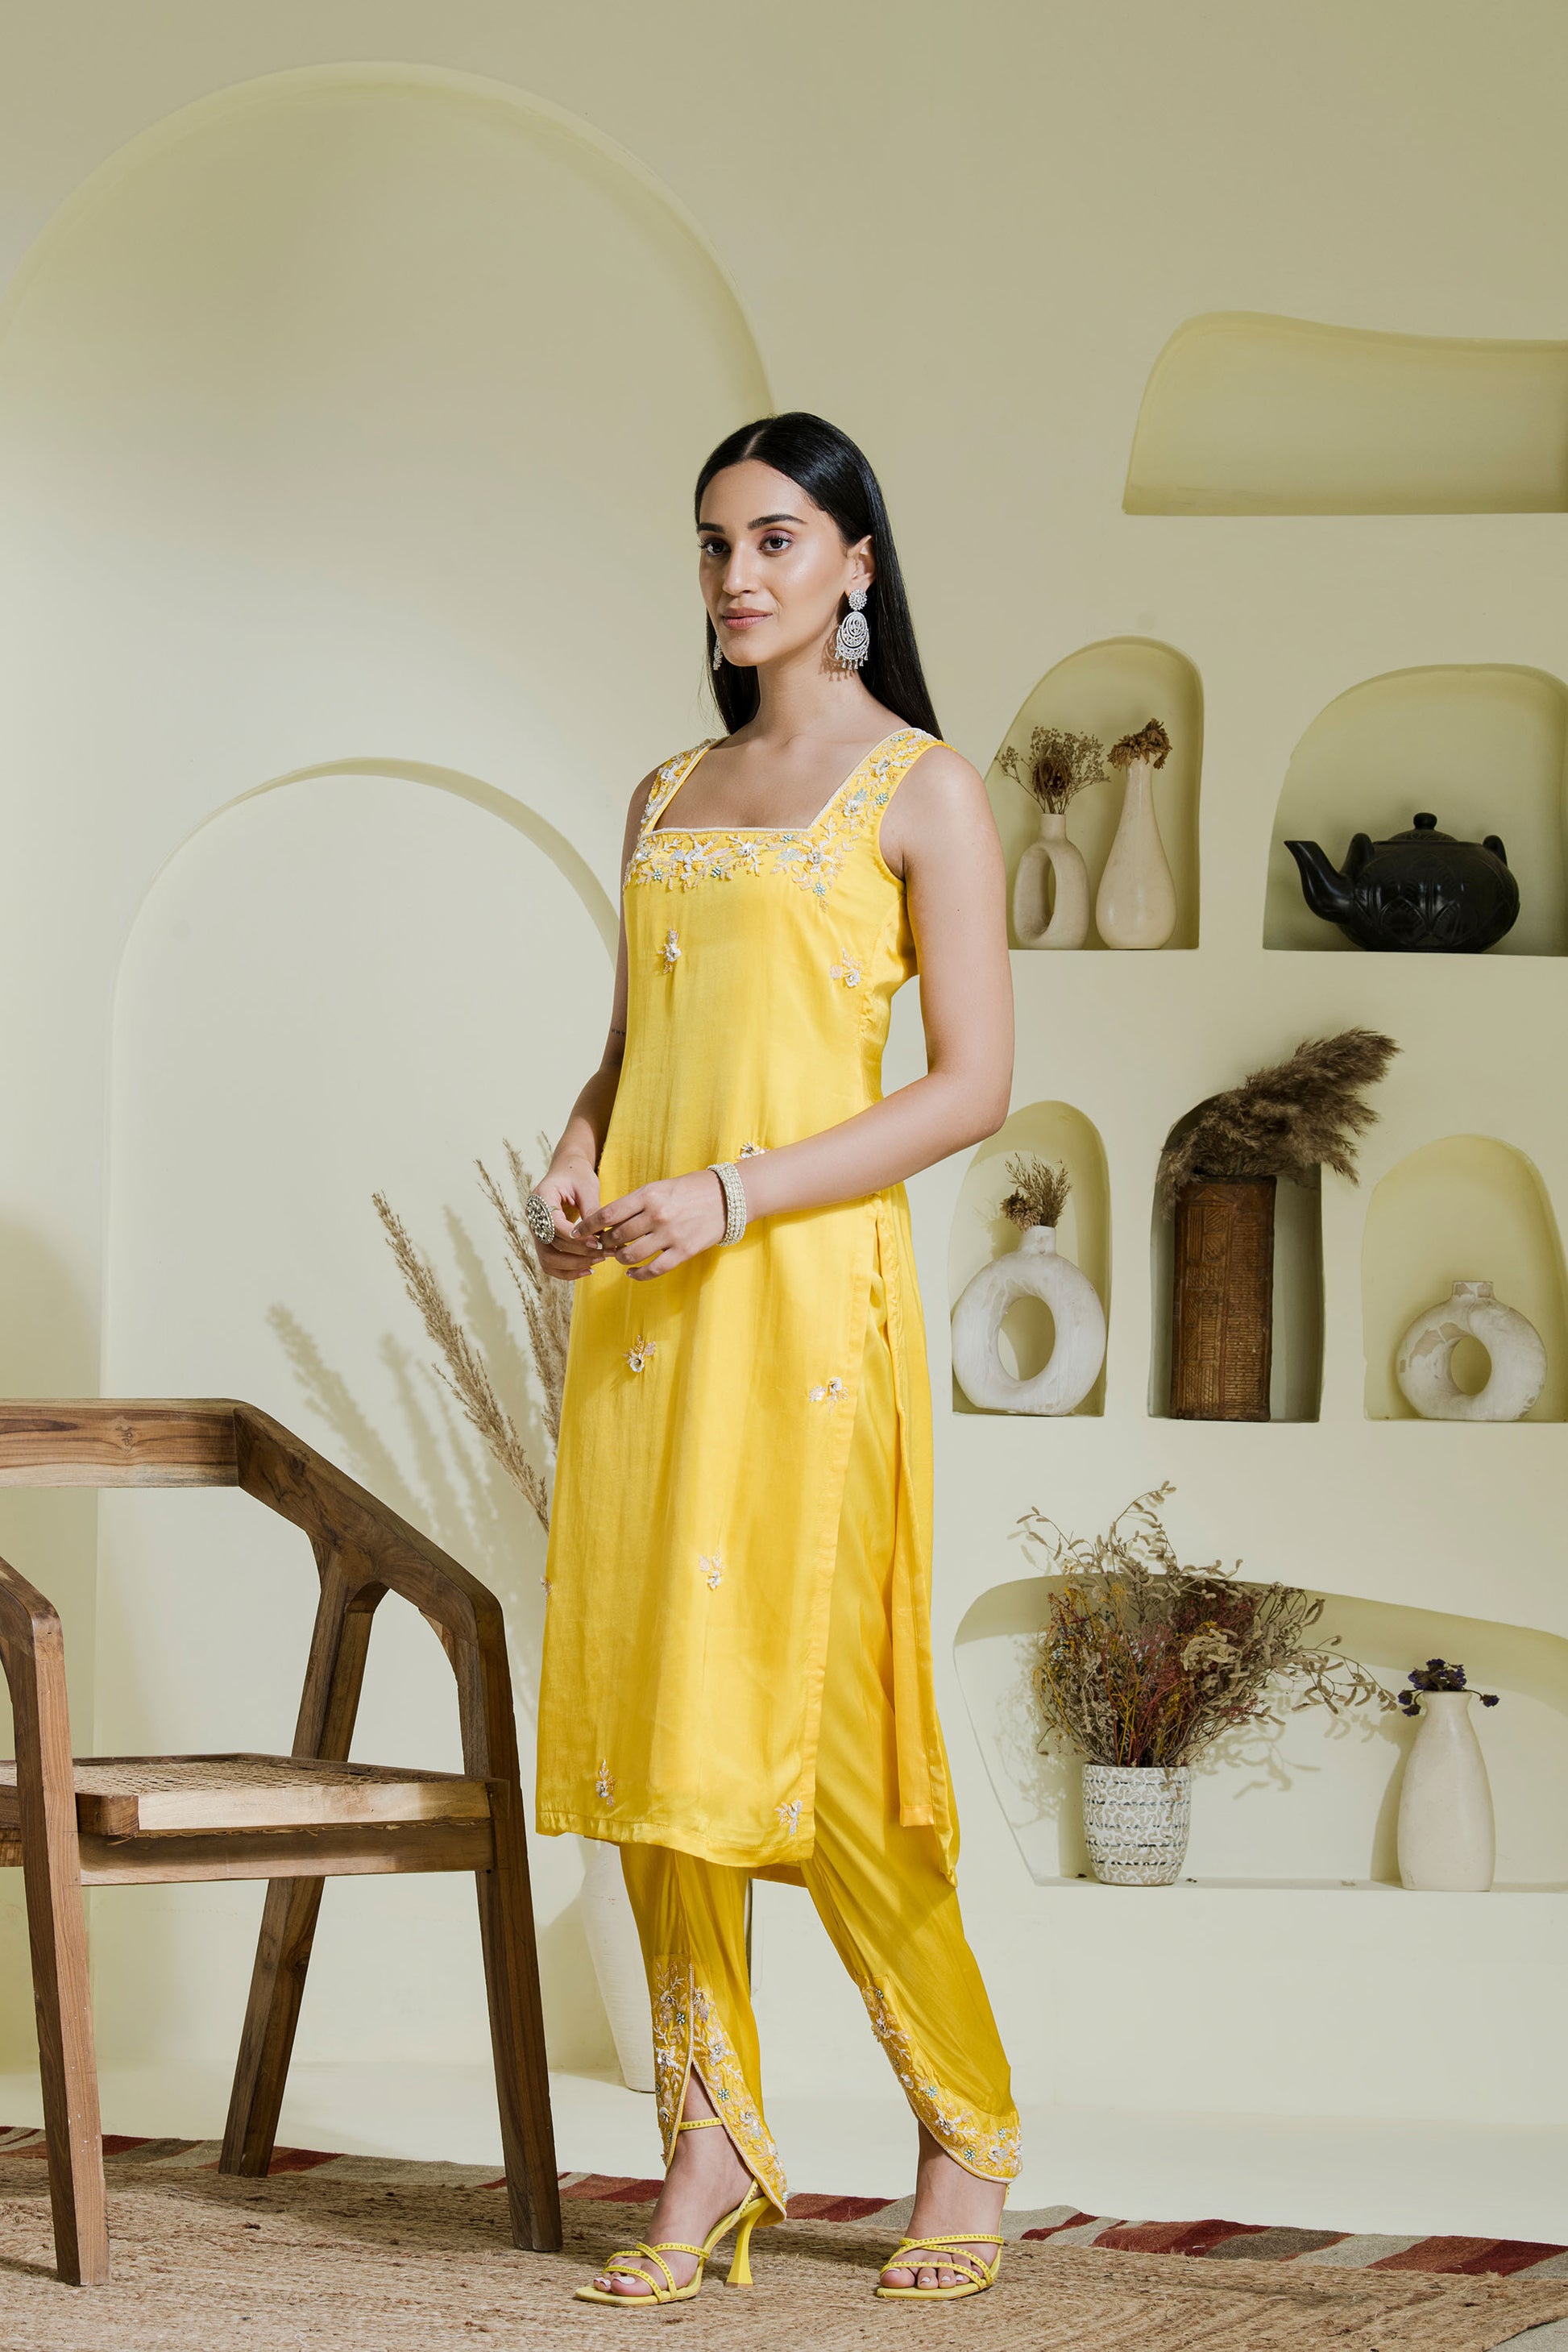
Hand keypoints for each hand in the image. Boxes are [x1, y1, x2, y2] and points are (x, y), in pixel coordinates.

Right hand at [533, 1159, 606, 1282]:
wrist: (566, 1172)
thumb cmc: (577, 1176)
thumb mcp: (587, 1187)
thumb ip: (592, 1210)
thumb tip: (601, 1236)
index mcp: (540, 1198)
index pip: (553, 1225)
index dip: (575, 1237)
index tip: (597, 1242)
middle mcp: (533, 1217)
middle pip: (550, 1245)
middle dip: (579, 1253)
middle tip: (606, 1252)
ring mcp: (536, 1231)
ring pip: (548, 1260)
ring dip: (574, 1265)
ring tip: (599, 1260)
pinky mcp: (543, 1241)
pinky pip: (550, 1264)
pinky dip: (567, 1271)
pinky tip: (588, 1269)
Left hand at [587, 1169, 729, 1280]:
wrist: (728, 1197)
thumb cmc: (691, 1188)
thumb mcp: (660, 1187)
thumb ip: (637, 1203)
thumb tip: (610, 1220)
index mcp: (648, 1195)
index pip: (608, 1213)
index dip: (588, 1225)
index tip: (578, 1232)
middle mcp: (657, 1215)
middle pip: (616, 1236)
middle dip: (603, 1243)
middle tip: (600, 1245)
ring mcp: (670, 1236)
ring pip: (631, 1254)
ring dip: (619, 1258)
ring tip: (619, 1255)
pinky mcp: (683, 1252)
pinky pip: (653, 1270)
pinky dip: (638, 1274)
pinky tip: (632, 1273)